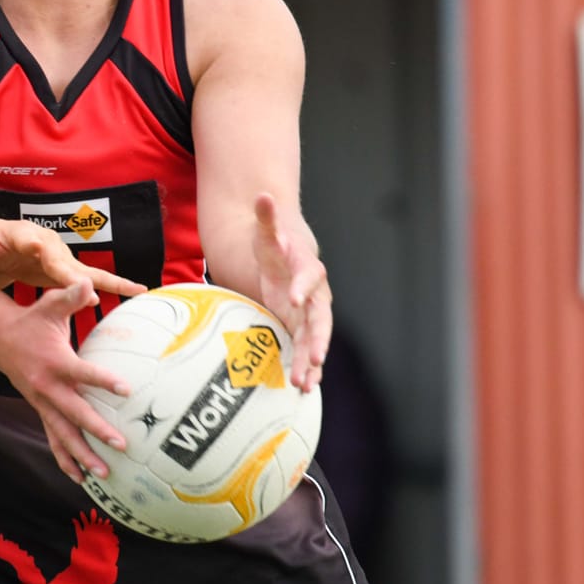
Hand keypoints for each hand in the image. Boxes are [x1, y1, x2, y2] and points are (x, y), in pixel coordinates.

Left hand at [0, 215, 146, 298]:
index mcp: (27, 236)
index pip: (37, 246)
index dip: (45, 254)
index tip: (53, 261)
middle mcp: (49, 245)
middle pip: (68, 264)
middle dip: (82, 277)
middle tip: (97, 289)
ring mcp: (61, 259)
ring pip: (87, 273)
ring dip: (110, 281)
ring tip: (135, 289)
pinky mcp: (65, 272)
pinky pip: (90, 280)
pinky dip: (111, 286)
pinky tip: (132, 294)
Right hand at [0, 280, 132, 481]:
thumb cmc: (32, 320)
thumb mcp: (49, 304)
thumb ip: (71, 295)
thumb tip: (89, 284)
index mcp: (54, 362)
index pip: (82, 373)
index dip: (103, 381)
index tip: (126, 389)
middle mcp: (47, 387)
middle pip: (74, 413)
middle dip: (97, 430)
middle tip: (121, 443)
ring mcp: (42, 402)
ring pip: (63, 434)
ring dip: (82, 455)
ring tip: (104, 473)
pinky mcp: (41, 410)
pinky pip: (53, 438)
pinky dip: (65, 459)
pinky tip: (80, 478)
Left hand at [252, 192, 330, 391]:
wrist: (286, 261)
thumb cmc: (275, 248)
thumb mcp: (267, 233)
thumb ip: (266, 217)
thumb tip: (263, 195)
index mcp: (307, 270)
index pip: (309, 278)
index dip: (302, 287)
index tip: (293, 299)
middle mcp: (315, 296)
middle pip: (320, 319)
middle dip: (318, 339)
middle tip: (316, 357)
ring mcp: (310, 316)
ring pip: (314, 341)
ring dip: (311, 362)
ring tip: (304, 384)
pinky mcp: (302, 330)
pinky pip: (306, 351)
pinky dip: (307, 368)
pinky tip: (303, 388)